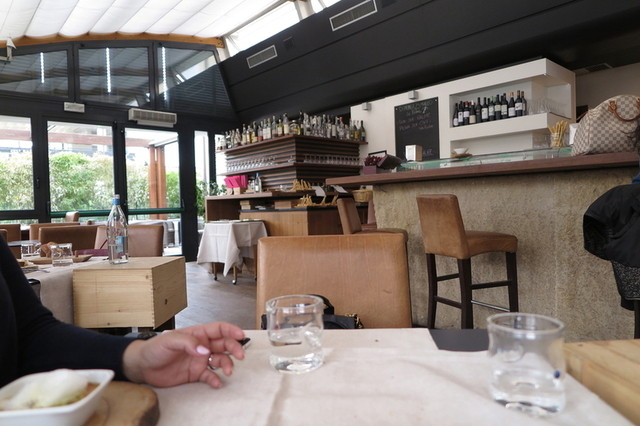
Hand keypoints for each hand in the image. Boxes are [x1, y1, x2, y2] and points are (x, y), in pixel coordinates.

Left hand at [122, 322, 245, 388]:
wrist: (142, 366)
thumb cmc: (154, 348)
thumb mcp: (169, 341)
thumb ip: (188, 343)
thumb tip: (204, 350)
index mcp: (197, 334)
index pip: (219, 329)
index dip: (231, 330)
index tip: (241, 335)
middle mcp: (202, 346)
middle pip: (224, 344)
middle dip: (234, 348)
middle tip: (240, 355)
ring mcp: (200, 360)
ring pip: (221, 360)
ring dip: (227, 364)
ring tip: (228, 371)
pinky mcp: (195, 374)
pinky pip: (210, 376)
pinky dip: (216, 379)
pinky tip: (217, 383)